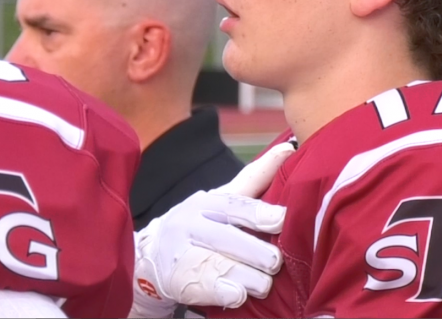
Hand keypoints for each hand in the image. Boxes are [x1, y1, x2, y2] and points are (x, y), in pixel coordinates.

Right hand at [129, 142, 294, 317]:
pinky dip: (229, 293)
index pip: (235, 206)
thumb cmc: (201, 222)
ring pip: (222, 267)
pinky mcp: (180, 283)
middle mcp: (192, 225)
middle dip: (258, 253)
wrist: (150, 256)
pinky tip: (239, 293)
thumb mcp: (224, 197)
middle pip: (229, 239)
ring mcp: (183, 255)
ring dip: (249, 277)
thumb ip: (257, 176)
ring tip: (264, 282)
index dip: (259, 213)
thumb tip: (291, 148)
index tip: (281, 220)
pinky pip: (211, 289)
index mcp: (208, 202)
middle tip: (276, 262)